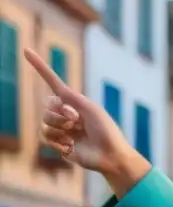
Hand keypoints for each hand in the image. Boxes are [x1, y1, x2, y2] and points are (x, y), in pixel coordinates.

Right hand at [24, 49, 149, 191]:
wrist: (111, 156)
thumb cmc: (107, 131)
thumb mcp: (90, 109)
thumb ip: (72, 98)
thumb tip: (59, 89)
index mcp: (75, 103)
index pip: (54, 82)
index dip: (40, 68)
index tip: (27, 50)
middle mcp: (66, 115)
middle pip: (48, 106)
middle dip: (61, 113)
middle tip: (77, 121)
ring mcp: (62, 129)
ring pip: (45, 122)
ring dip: (59, 128)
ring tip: (75, 135)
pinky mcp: (59, 144)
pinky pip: (45, 137)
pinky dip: (58, 141)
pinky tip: (72, 146)